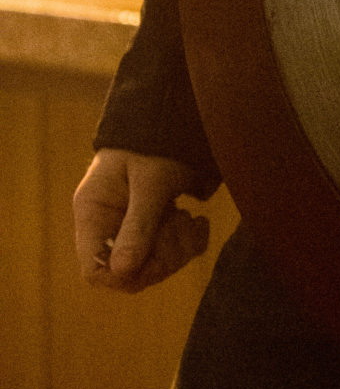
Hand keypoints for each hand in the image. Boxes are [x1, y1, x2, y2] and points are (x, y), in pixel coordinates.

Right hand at [73, 149, 211, 292]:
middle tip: (183, 224)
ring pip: (152, 266)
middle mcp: (106, 226)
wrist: (172, 115)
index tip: (155, 253)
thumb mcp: (152, 180)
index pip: (94, 269)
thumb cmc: (156, 140)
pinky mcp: (151, 228)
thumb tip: (121, 272)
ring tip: (192, 219)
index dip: (124, 273)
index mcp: (93, 213)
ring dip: (178, 248)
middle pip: (129, 273)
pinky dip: (187, 243)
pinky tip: (198, 223)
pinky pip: (168, 254)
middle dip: (162, 256)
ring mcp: (129, 228)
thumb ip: (139, 223)